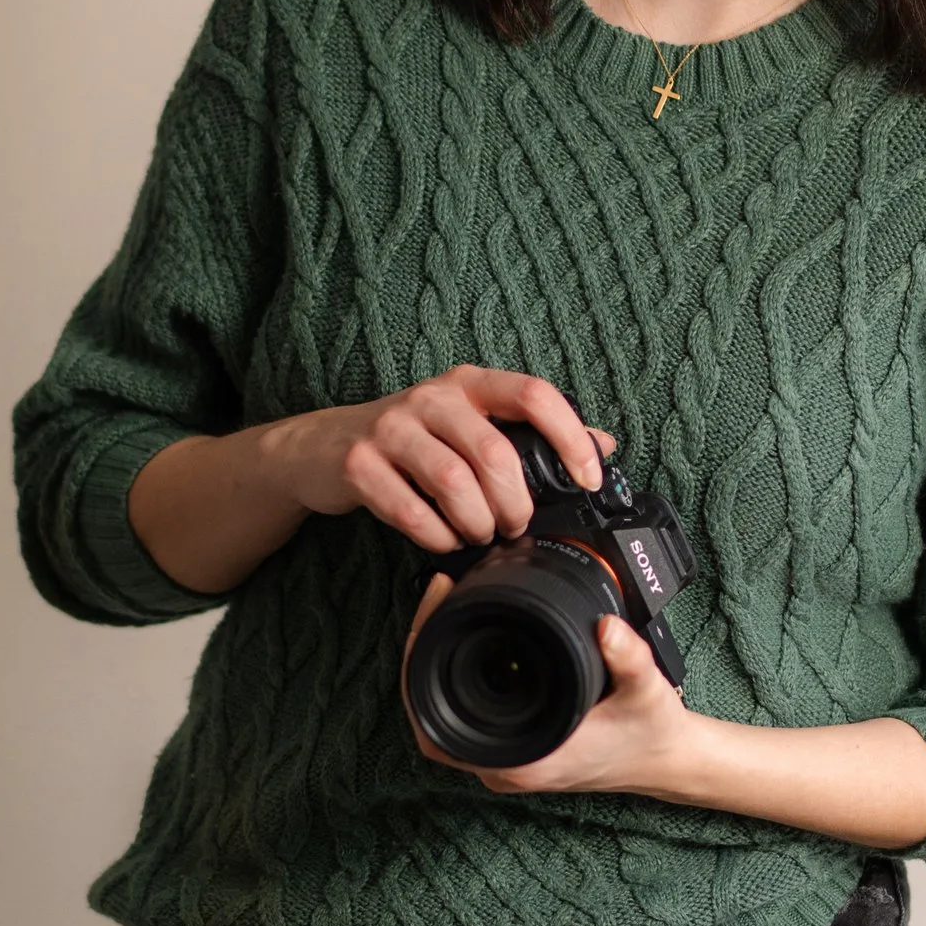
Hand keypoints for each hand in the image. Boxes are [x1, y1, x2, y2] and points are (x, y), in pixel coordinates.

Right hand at [270, 368, 613, 556]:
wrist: (320, 447)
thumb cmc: (412, 439)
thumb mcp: (471, 424)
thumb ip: (532, 433)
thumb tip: (604, 442)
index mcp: (470, 385)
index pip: (534, 394)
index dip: (570, 437)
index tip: (588, 478)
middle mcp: (432, 398)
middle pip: (494, 451)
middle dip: (515, 502)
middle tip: (515, 525)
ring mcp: (391, 427)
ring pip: (453, 481)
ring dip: (476, 521)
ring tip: (479, 534)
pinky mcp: (358, 462)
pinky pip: (408, 509)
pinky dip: (435, 536)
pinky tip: (442, 540)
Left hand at [402, 586, 706, 799]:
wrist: (666, 762)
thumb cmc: (651, 735)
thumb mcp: (647, 692)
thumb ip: (630, 659)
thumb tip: (607, 627)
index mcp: (521, 760)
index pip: (435, 716)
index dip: (421, 658)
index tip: (437, 604)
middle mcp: (504, 766)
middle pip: (427, 708)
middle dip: (425, 646)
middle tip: (439, 592)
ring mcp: (505, 760)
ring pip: (442, 711)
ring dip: (436, 661)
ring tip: (447, 605)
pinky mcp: (512, 747)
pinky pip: (462, 714)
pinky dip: (455, 675)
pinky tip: (467, 636)